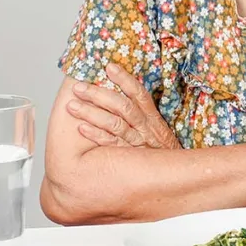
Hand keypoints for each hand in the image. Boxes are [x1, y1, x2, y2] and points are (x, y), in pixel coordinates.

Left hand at [65, 63, 179, 148]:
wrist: (172, 178)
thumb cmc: (160, 152)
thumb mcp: (158, 130)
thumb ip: (142, 113)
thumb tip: (122, 91)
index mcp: (153, 119)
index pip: (139, 94)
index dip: (125, 79)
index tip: (109, 66)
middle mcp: (146, 129)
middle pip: (123, 107)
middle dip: (99, 95)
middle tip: (78, 87)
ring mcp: (138, 144)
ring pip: (115, 124)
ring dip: (91, 113)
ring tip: (73, 105)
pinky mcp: (129, 159)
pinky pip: (111, 145)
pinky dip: (96, 135)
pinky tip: (81, 127)